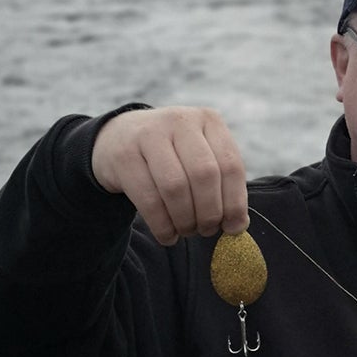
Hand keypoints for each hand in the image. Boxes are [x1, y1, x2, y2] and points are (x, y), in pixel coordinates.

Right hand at [91, 106, 247, 244]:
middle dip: (209, 212)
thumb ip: (221, 184)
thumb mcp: (199, 157)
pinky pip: (149, 199)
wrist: (118, 138)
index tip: (234, 228)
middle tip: (207, 231)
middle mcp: (180, 122)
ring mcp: (149, 134)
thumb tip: (238, 225)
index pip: (231, 165)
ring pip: (176, 188)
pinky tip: (167, 235)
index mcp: (209, 120)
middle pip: (204, 176)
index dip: (235, 202)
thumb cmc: (172, 155)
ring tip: (187, 231)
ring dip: (185, 220)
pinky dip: (162, 225)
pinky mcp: (124, 156)